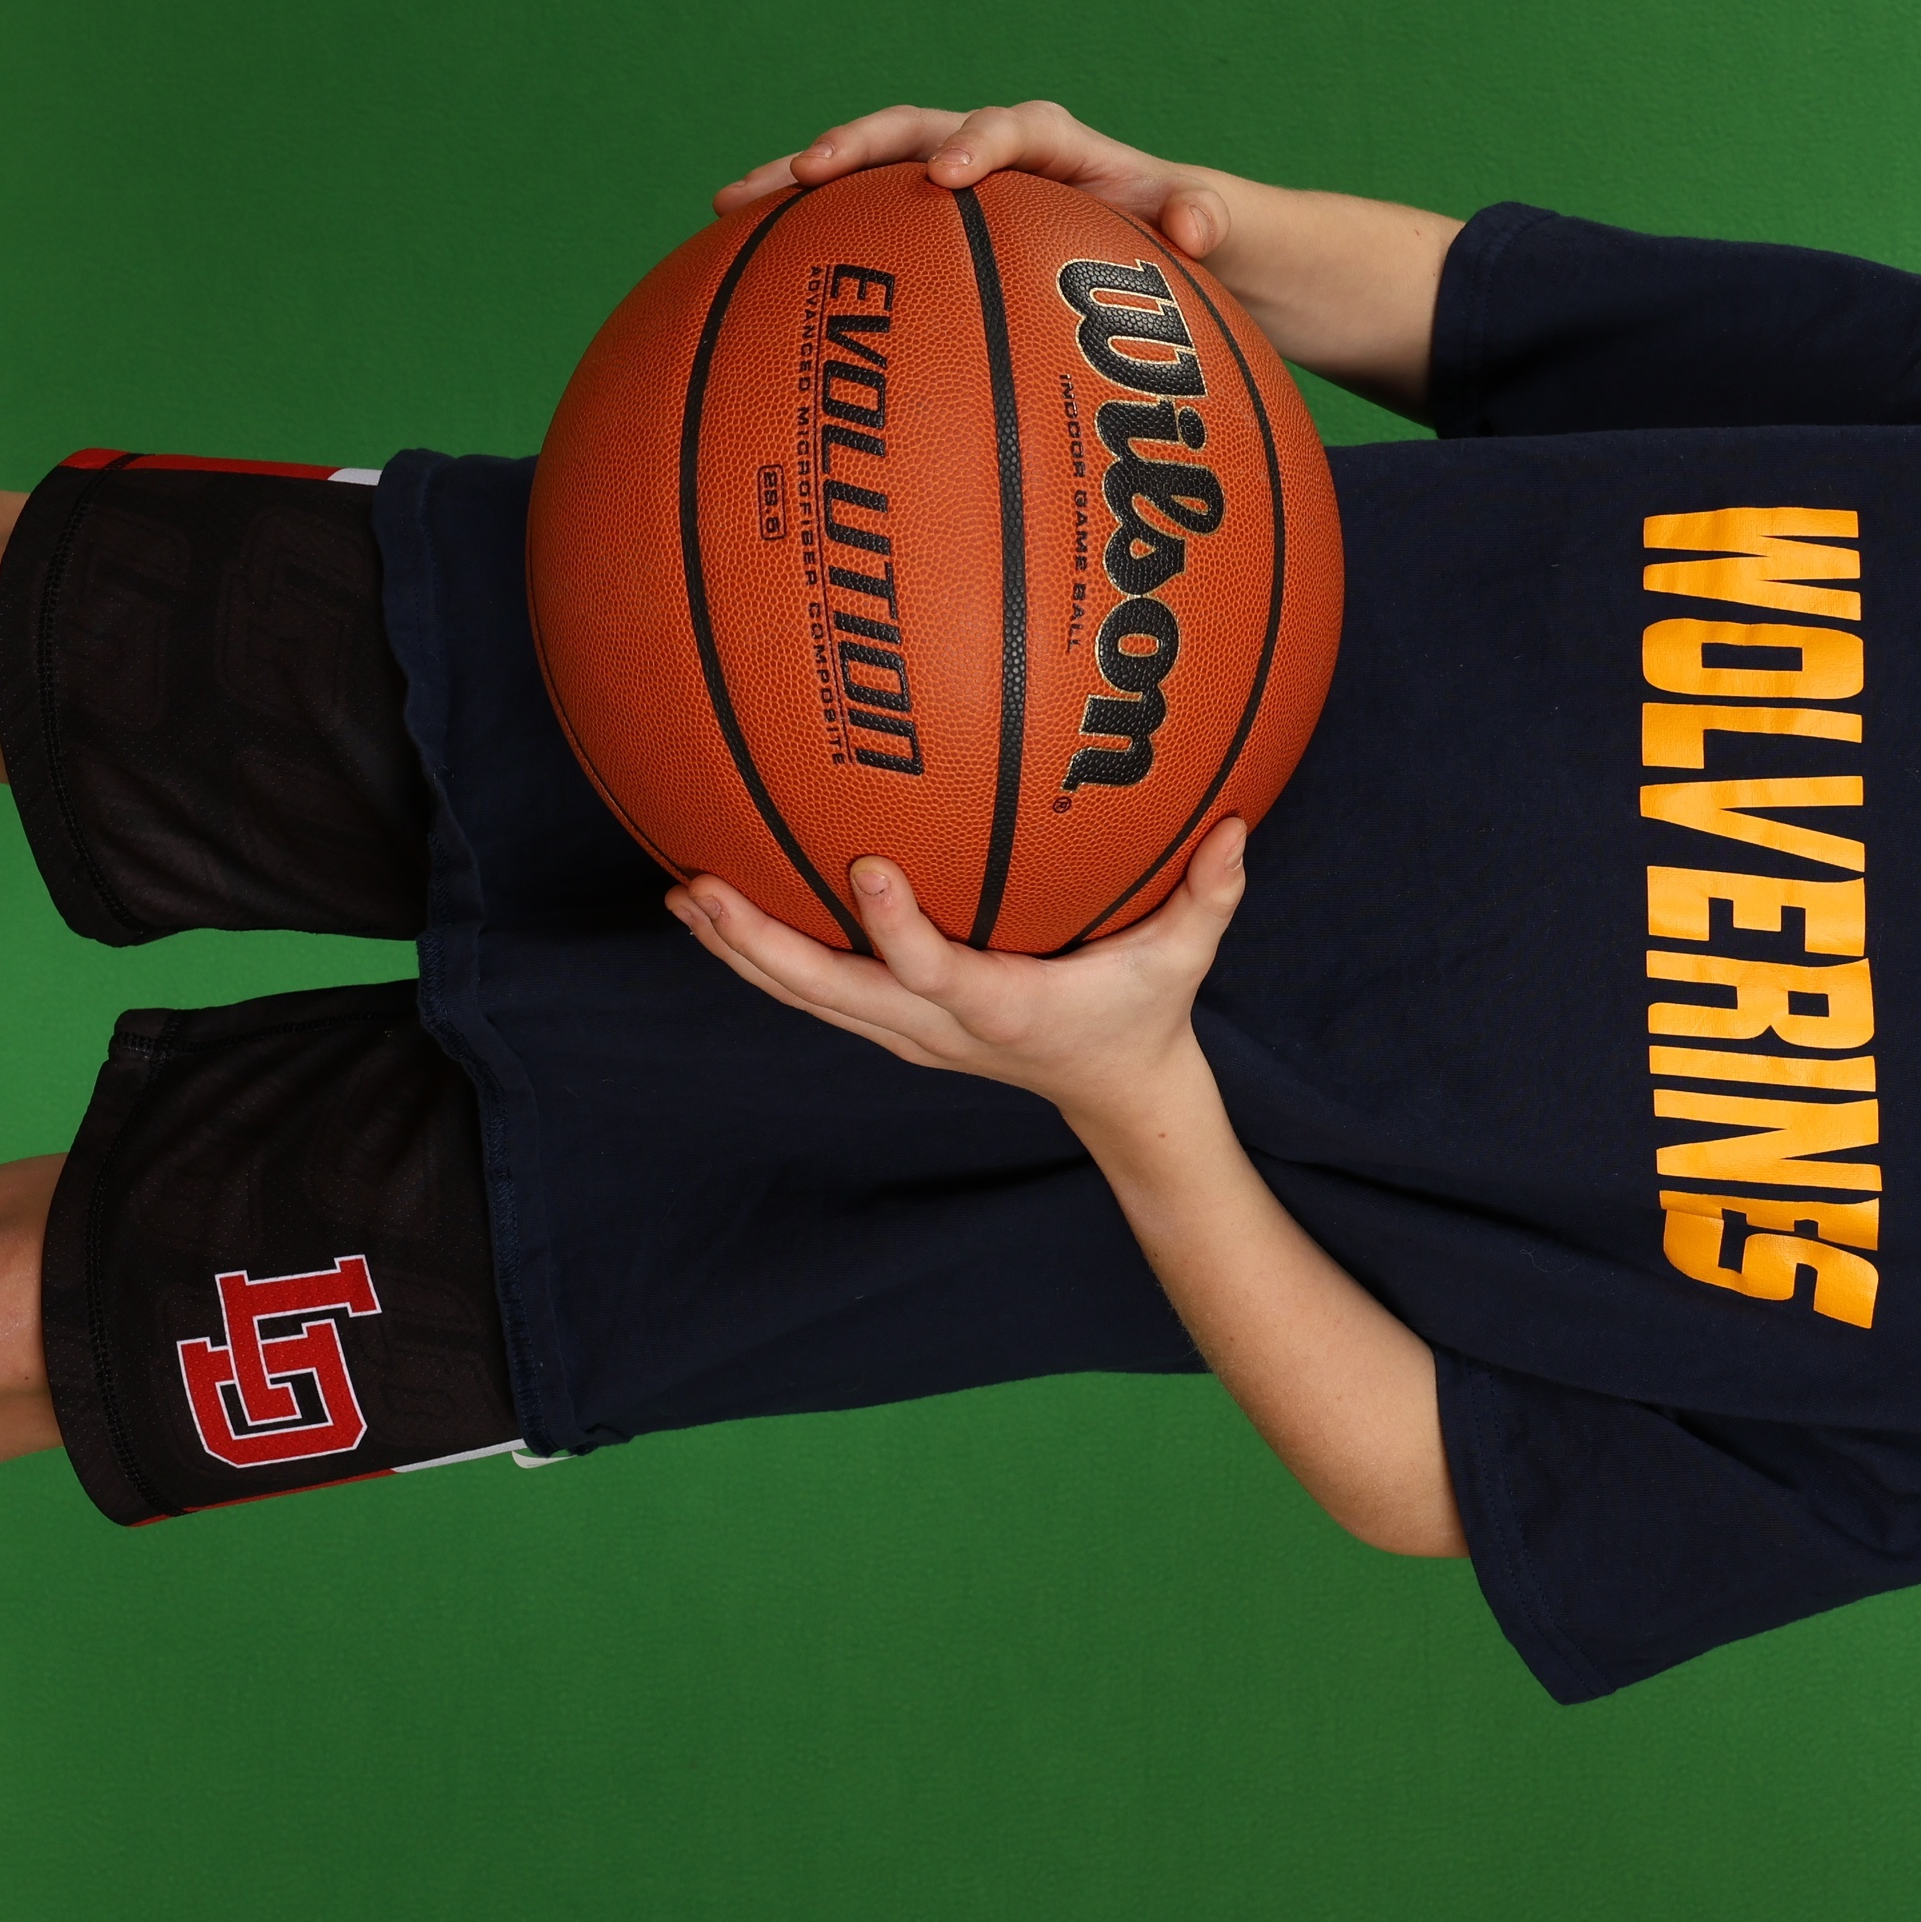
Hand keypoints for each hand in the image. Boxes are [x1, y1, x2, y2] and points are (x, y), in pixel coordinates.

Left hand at [667, 821, 1250, 1120]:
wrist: (1116, 1097)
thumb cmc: (1145, 1014)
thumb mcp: (1185, 958)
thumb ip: (1209, 894)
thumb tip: (1238, 824)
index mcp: (1000, 1007)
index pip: (933, 969)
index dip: (894, 927)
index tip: (864, 866)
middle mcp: (937, 1027)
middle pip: (828, 992)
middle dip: (760, 945)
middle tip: (701, 890)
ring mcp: (908, 1033)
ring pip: (805, 997)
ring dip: (741, 953)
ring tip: (682, 897)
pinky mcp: (897, 1026)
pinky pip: (817, 992)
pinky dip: (765, 957)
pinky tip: (720, 912)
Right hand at [713, 100, 1238, 263]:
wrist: (1170, 234)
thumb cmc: (1185, 232)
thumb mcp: (1210, 226)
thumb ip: (1205, 217)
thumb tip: (1197, 224)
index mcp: (1059, 146)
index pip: (1013, 127)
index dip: (978, 143)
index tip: (949, 175)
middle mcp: (994, 149)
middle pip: (911, 130)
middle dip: (855, 146)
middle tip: (802, 174)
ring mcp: (952, 181)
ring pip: (869, 171)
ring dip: (801, 183)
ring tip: (729, 205)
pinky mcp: (927, 219)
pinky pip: (862, 220)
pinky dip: (809, 234)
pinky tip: (744, 269)